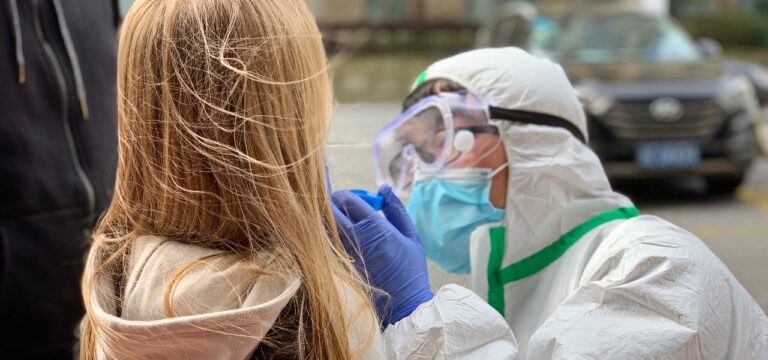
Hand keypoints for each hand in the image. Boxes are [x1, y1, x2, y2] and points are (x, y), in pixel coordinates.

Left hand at [332, 185, 432, 326]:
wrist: (404, 308)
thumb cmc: (411, 271)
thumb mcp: (411, 236)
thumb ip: (396, 209)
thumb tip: (384, 188)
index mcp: (375, 228)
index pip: (346, 199)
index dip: (345, 195)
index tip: (350, 198)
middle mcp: (354, 239)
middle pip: (328, 210)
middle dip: (332, 204)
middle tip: (341, 209)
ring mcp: (343, 255)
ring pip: (323, 228)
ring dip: (329, 222)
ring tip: (342, 226)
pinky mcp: (337, 269)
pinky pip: (326, 247)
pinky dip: (329, 239)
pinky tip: (340, 243)